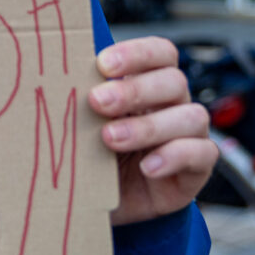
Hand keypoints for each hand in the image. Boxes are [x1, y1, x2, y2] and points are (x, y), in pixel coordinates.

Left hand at [88, 36, 215, 225]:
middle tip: (97, 102)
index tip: (103, 64)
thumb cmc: (96, 152)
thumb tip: (53, 75)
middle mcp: (175, 103)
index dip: (136, 53)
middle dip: (134, 90)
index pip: (160, 53)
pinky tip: (147, 167)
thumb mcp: (85, 123)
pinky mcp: (198, 167)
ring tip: (111, 139)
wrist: (106, 201)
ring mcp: (191, 134)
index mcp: (150, 81)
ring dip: (148, 126)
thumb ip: (81, 98)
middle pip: (174, 81)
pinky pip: (201, 154)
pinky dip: (174, 157)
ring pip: (190, 116)